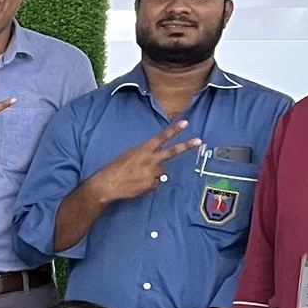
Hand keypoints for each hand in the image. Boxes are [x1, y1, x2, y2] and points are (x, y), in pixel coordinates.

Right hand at [83, 120, 197, 202]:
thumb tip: (157, 163)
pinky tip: (138, 184)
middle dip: (186, 146)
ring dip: (153, 174)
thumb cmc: (116, 168)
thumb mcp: (129, 156)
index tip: (185, 123)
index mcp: (143, 150)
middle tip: (199, 141)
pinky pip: (155, 182)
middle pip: (172, 152)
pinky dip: (149, 183)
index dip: (174, 130)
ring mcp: (153, 173)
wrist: (108, 184)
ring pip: (161, 172)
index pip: (161, 137)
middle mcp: (151, 160)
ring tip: (137, 177)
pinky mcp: (152, 184)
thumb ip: (145, 156)